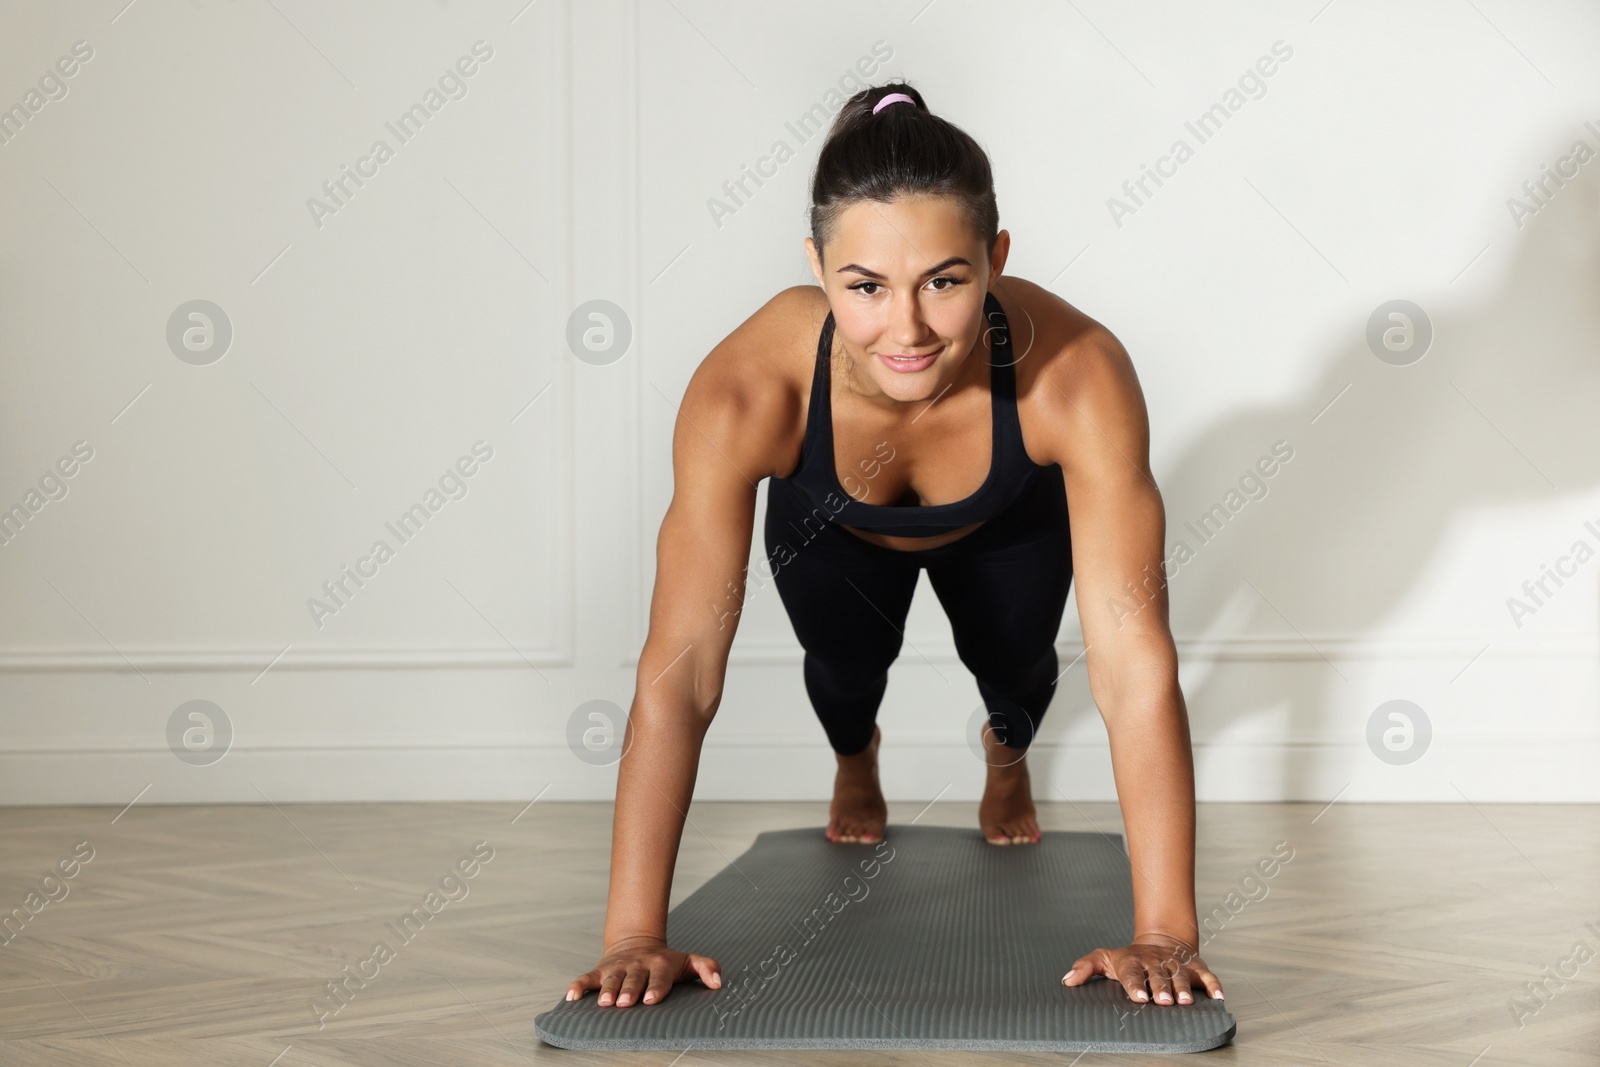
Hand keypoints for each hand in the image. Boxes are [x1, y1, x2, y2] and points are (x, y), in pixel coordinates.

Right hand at [565, 935, 721, 1007]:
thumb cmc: (665, 961)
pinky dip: (578, 986)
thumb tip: (718, 982)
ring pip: (611, 979)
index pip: (659, 977)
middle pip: (633, 979)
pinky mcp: (600, 970)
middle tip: (626, 1003)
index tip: (651, 999)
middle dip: (629, 990)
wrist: (637, 942)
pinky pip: (587, 978)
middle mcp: (637, 965)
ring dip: (608, 991)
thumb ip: (706, 968)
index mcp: (659, 964)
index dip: (656, 988)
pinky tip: (571, 997)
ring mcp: (617, 967)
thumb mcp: (688, 962)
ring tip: (604, 1003)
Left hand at [1062, 935, 1222, 1005]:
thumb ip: (1086, 967)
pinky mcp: (1195, 967)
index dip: (1135, 985)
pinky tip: (1218, 997)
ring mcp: (1176, 964)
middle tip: (1163, 1001)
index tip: (1137, 997)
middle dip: (1161, 988)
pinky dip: (1214, 985)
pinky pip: (1207, 976)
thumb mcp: (1105, 958)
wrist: (1160, 940)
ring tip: (1185, 1001)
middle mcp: (1156, 963)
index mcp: (1134, 962)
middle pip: (1158, 976)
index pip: (1132, 974)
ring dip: (1183, 988)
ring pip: (1181, 976)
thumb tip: (1068, 980)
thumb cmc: (1130, 957)